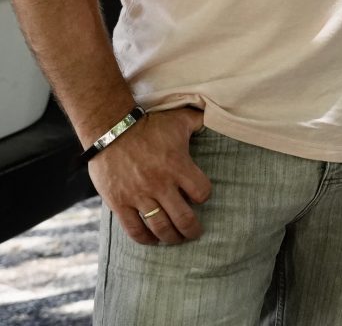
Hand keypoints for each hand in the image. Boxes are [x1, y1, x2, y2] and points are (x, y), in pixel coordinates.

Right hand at [89, 106, 209, 245]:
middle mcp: (160, 184)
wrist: (109, 129)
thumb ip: (199, 121)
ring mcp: (138, 196)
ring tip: (176, 239)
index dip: (204, 197)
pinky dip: (145, 239)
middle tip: (195, 233)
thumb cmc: (148, 124)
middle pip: (184, 218)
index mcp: (178, 165)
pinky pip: (134, 229)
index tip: (201, 197)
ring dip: (171, 238)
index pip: (202, 192)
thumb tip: (216, 117)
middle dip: (192, 230)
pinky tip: (151, 240)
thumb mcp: (179, 119)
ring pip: (160, 227)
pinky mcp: (119, 203)